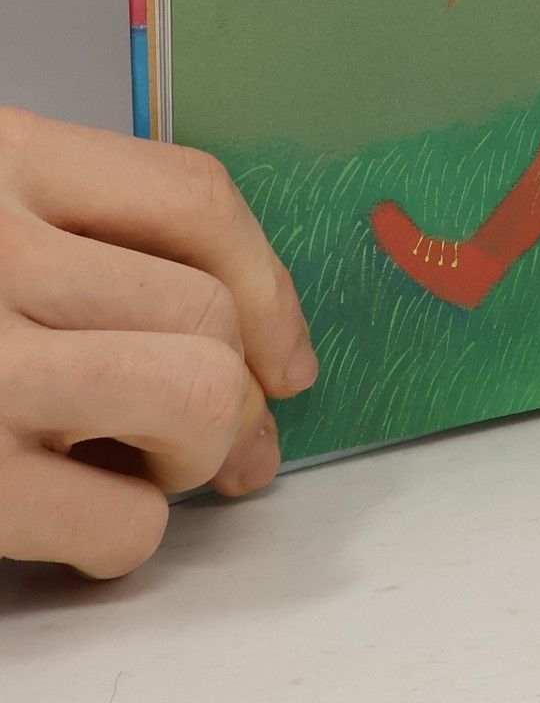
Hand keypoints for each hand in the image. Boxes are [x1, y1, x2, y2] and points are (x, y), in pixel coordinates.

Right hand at [0, 107, 316, 576]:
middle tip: (222, 437)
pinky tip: (83, 522)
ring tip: (148, 469)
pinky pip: (116, 516)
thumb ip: (66, 228)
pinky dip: (124, 533)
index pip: (194, 197)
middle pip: (204, 312)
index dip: (266, 283)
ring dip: (193, 453)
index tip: (283, 352)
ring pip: (189, 398)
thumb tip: (233, 343)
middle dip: (238, 388)